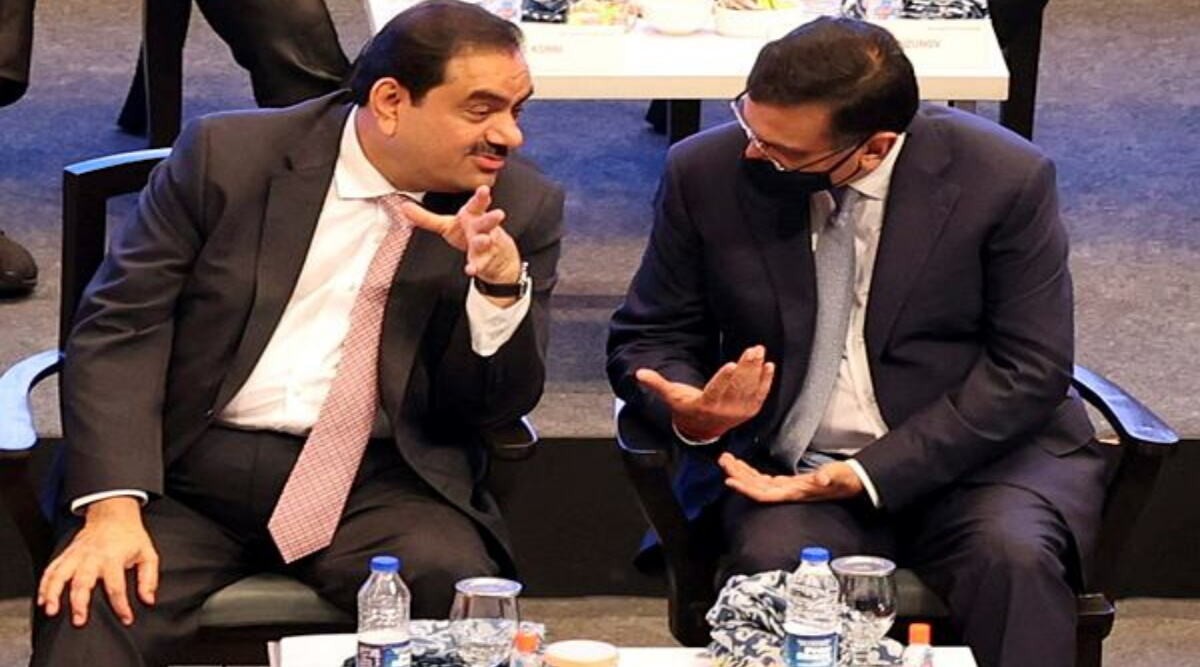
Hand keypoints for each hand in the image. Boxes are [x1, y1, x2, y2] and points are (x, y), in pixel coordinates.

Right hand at [37, 497, 157, 626]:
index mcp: (113, 558)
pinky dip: (44, 585)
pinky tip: (42, 600)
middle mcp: (91, 557)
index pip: (116, 586)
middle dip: (79, 602)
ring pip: (60, 574)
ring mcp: (76, 555)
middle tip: (79, 620)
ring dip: (53, 593)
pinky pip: (51, 569)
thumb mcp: (148, 554)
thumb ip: (149, 578)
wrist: (113, 515)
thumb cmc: (131, 537)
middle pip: (82, 581)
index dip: (121, 605)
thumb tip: (148, 599)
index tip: (125, 618)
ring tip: (51, 610)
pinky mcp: (66, 554)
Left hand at [401, 186, 522, 297]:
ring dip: (485, 240)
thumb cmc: (469, 235)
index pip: (477, 204)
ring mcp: (485, 245)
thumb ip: (426, 218)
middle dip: (491, 217)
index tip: (484, 190)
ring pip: (486, 241)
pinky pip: (480, 264)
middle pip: (487, 221)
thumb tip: (403, 207)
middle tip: (498, 214)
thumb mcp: (446, 225)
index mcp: (472, 216)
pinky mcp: (485, 261)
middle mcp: (481, 229)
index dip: (481, 197)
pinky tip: (471, 269)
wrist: (495, 258)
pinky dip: (476, 267)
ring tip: (485, 240)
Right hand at [635, 345, 774, 441]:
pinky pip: (760, 395)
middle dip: (746, 367)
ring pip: (750, 388)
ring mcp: (739, 411)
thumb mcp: (671, 396)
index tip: (731, 364)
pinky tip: (769, 366)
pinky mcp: (749, 410)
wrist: (701, 430)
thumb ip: (656, 383)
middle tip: (752, 349)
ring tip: (758, 351)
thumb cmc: (686, 407)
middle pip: (737, 386)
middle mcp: (725, 410)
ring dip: (756, 369)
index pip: (716, 390)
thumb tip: (639, 373)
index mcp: (706, 404)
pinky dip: (766, 381)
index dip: (724, 378)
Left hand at [719, 453, 863, 502]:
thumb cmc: (847, 480)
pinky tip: (743, 467)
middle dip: (737, 474)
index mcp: (795, 492)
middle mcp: (788, 492)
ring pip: (758, 482)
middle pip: (756, 487)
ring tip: (727, 460)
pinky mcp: (790, 483)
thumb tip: (819, 479)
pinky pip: (765, 479)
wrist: (855, 482)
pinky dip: (752, 473)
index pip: (765, 493)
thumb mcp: (839, 476)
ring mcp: (787, 488)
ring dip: (741, 472)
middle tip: (723, 460)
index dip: (746, 488)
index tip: (730, 480)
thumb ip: (829, 477)